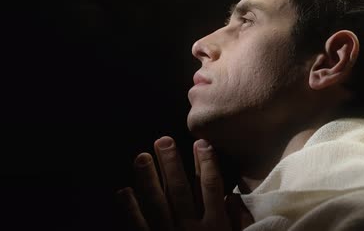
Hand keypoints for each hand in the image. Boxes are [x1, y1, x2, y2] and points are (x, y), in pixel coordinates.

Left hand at [116, 136, 232, 230]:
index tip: (201, 142)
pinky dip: (130, 209)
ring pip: (157, 203)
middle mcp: (191, 229)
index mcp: (215, 226)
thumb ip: (239, 222)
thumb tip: (234, 197)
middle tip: (163, 141)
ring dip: (148, 178)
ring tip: (141, 157)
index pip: (211, 186)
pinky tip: (123, 191)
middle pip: (179, 189)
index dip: (207, 162)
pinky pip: (139, 225)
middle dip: (171, 163)